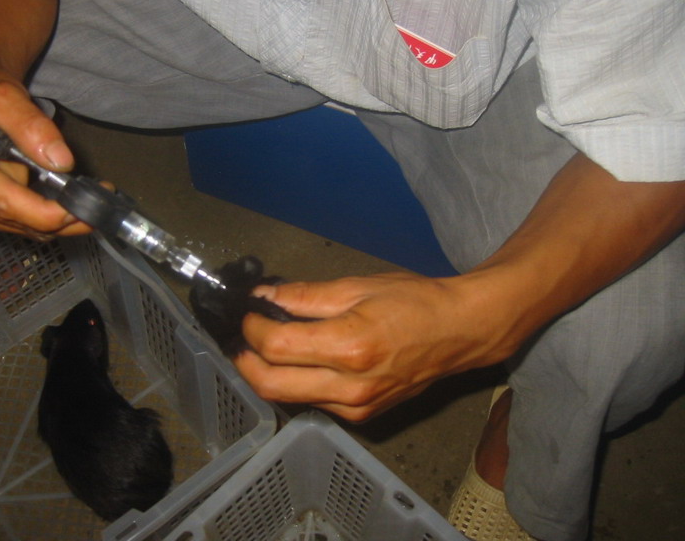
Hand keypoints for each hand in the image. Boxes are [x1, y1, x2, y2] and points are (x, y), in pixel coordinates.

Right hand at [0, 68, 89, 238]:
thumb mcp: (5, 98)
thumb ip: (33, 128)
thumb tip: (61, 162)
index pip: (8, 204)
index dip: (49, 213)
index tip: (83, 207)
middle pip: (20, 222)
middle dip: (64, 218)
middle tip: (98, 203)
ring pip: (25, 228)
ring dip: (58, 219)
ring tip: (84, 197)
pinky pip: (22, 223)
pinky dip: (47, 215)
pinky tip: (65, 201)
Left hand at [236, 272, 512, 421]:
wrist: (460, 331)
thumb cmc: (415, 301)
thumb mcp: (358, 286)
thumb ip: (305, 296)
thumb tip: (264, 296)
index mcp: (350, 348)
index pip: (277, 347)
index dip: (252, 329)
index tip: (249, 312)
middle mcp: (351, 387)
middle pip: (272, 386)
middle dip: (246, 362)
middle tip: (241, 339)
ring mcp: (357, 407)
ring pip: (290, 398)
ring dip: (269, 374)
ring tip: (266, 347)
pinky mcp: (363, 416)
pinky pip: (316, 402)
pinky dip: (298, 382)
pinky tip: (301, 360)